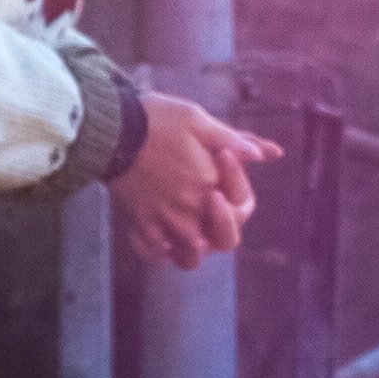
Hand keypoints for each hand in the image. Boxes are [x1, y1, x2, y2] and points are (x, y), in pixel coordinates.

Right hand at [113, 91, 282, 270]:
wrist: (109, 128)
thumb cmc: (155, 119)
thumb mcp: (198, 120)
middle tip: (211, 205)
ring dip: (194, 247)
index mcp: (210, 184)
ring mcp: (163, 223)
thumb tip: (269, 154)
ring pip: (189, 258)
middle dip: (223, 227)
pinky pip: (154, 254)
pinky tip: (161, 232)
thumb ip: (235, 141)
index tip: (221, 162)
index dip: (238, 187)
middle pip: (223, 242)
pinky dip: (160, 249)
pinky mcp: (138, 226)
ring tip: (188, 229)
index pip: (243, 205)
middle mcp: (190, 210)